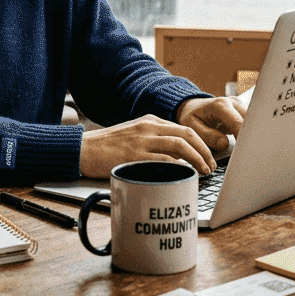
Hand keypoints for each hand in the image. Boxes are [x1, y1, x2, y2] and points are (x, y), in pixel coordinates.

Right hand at [79, 115, 215, 178]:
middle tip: (212, 165)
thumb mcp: (133, 135)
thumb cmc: (107, 147)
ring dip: (197, 159)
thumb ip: (153, 140)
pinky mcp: (134, 155)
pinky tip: (185, 174)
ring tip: (204, 171)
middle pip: (187, 135)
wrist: (82, 149)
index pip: (184, 129)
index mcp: (150, 121)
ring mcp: (141, 140)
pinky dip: (178, 166)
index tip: (208, 156)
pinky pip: (163, 159)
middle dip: (204, 151)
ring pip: (180, 145)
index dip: (201, 143)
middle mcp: (148, 127)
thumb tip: (177, 156)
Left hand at [174, 96, 246, 152]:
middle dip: (249, 138)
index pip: (239, 123)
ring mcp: (240, 106)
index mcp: (220, 105)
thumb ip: (207, 136)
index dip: (244, 138)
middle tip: (245, 155)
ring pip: (253, 123)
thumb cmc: (192, 117)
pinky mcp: (243, 111)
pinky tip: (242, 143)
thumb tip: (224, 144)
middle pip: (250, 122)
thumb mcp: (192, 127)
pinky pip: (250, 124)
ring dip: (249, 136)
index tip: (244, 152)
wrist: (193, 107)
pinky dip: (247, 134)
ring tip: (243, 150)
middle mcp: (233, 102)